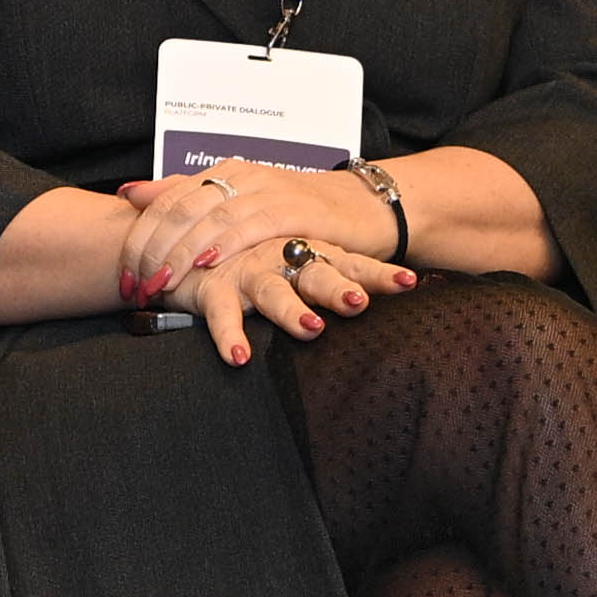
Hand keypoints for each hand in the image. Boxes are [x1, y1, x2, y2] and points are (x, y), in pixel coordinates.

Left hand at [112, 160, 373, 304]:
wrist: (361, 209)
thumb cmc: (294, 213)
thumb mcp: (234, 203)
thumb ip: (183, 196)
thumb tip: (129, 193)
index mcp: (221, 173)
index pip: (165, 204)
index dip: (139, 240)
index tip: (124, 277)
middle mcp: (240, 177)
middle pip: (181, 211)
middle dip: (152, 252)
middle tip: (135, 287)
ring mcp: (268, 191)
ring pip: (211, 219)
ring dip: (180, 254)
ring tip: (159, 283)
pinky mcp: (296, 210)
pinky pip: (253, 224)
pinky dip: (226, 243)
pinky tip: (206, 264)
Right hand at [154, 222, 412, 367]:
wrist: (187, 240)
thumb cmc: (253, 256)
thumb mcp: (296, 262)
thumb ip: (329, 274)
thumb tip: (376, 297)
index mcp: (309, 251)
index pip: (351, 262)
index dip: (378, 274)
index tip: (409, 282)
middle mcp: (282, 259)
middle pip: (317, 272)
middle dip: (338, 288)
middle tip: (359, 303)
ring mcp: (247, 271)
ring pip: (273, 291)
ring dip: (291, 310)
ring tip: (311, 329)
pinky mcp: (212, 287)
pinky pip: (222, 314)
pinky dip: (229, 334)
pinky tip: (239, 356)